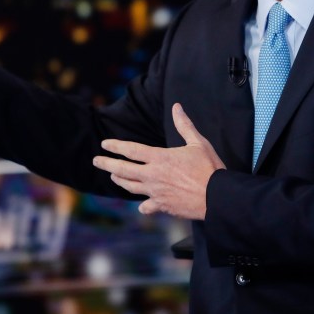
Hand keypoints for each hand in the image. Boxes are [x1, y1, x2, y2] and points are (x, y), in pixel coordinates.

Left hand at [95, 103, 225, 218]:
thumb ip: (184, 125)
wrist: (216, 196)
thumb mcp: (198, 142)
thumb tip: (177, 107)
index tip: (105, 144)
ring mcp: (155, 192)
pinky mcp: (162, 206)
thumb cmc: (209, 168)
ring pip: (130, 187)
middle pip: (123, 170)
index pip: (131, 150)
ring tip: (114, 176)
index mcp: (160, 158)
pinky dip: (143, 205)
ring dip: (120, 180)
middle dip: (107, 164)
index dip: (116, 146)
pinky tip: (141, 205)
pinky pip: (146, 206)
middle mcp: (153, 175)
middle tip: (96, 161)